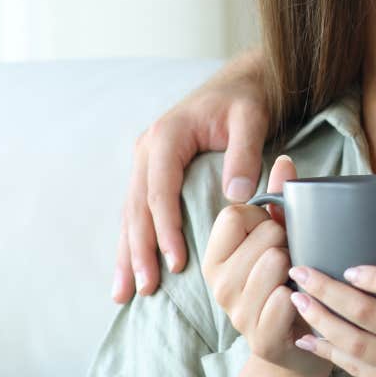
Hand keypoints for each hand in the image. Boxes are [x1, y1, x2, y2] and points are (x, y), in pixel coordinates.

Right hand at [115, 51, 270, 302]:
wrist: (239, 82)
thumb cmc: (246, 100)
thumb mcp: (251, 119)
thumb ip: (244, 153)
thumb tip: (236, 194)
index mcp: (167, 137)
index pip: (160, 192)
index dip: (167, 230)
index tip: (177, 263)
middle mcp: (148, 150)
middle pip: (137, 208)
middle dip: (139, 252)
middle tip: (143, 290)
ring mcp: (145, 161)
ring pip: (130, 214)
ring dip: (128, 254)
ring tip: (124, 294)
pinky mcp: (151, 172)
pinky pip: (138, 211)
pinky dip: (133, 241)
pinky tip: (131, 269)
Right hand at [201, 155, 324, 376]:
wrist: (301, 346)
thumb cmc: (291, 281)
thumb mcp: (284, 237)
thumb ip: (281, 199)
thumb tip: (285, 160)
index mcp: (216, 256)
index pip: (233, 214)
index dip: (263, 217)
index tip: (274, 235)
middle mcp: (218, 285)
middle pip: (263, 235)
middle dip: (288, 242)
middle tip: (293, 263)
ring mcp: (236, 314)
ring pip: (274, 263)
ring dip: (298, 269)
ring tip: (298, 282)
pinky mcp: (260, 339)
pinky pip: (283, 300)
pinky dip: (301, 298)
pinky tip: (303, 305)